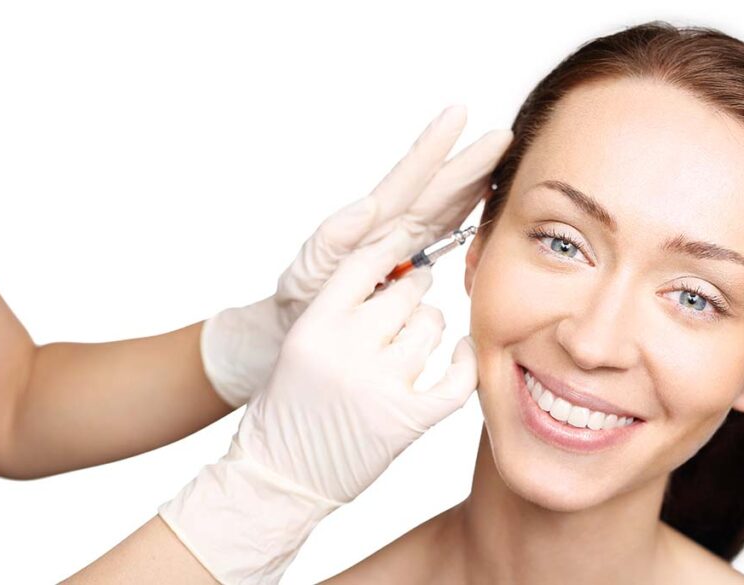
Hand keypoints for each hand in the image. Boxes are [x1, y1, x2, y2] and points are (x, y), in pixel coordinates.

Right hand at [158, 202, 480, 584]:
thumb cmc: (288, 407)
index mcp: (315, 325)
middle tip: (413, 297)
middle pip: (407, 293)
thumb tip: (396, 272)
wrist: (278, 476)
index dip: (391, 250)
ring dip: (431, 326)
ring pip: (432, 328)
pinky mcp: (407, 421)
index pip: (365, 264)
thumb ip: (341, 309)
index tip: (405, 248)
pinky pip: (457, 379)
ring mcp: (379, 385)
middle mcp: (348, 349)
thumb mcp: (301, 344)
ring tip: (418, 336)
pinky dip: (465, 363)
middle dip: (414, 291)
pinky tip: (461, 353)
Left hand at [201, 104, 509, 406]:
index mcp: (369, 229)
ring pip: (448, 213)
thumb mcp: (306, 273)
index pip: (407, 181)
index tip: (457, 115)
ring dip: (476, 187)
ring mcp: (404, 254)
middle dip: (470, 163)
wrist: (292, 340)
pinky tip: (489, 209)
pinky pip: (446, 246)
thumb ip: (332, 239)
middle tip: (505, 135)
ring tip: (505, 162)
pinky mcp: (412, 278)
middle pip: (437, 192)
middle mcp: (391, 235)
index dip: (432, 149)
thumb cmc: (296, 307)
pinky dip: (470, 226)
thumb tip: (366, 205)